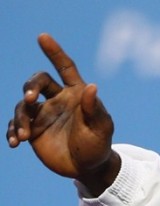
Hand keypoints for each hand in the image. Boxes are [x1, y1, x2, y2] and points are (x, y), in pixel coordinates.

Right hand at [7, 33, 117, 195]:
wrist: (87, 169)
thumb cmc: (98, 146)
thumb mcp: (101, 130)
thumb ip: (95, 110)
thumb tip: (91, 87)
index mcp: (76, 94)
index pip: (65, 68)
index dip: (54, 52)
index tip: (43, 37)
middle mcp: (57, 100)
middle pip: (37, 82)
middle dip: (30, 86)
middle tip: (29, 99)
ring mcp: (43, 114)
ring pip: (22, 105)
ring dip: (20, 118)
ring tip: (23, 136)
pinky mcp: (32, 129)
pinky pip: (15, 124)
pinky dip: (11, 131)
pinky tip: (14, 142)